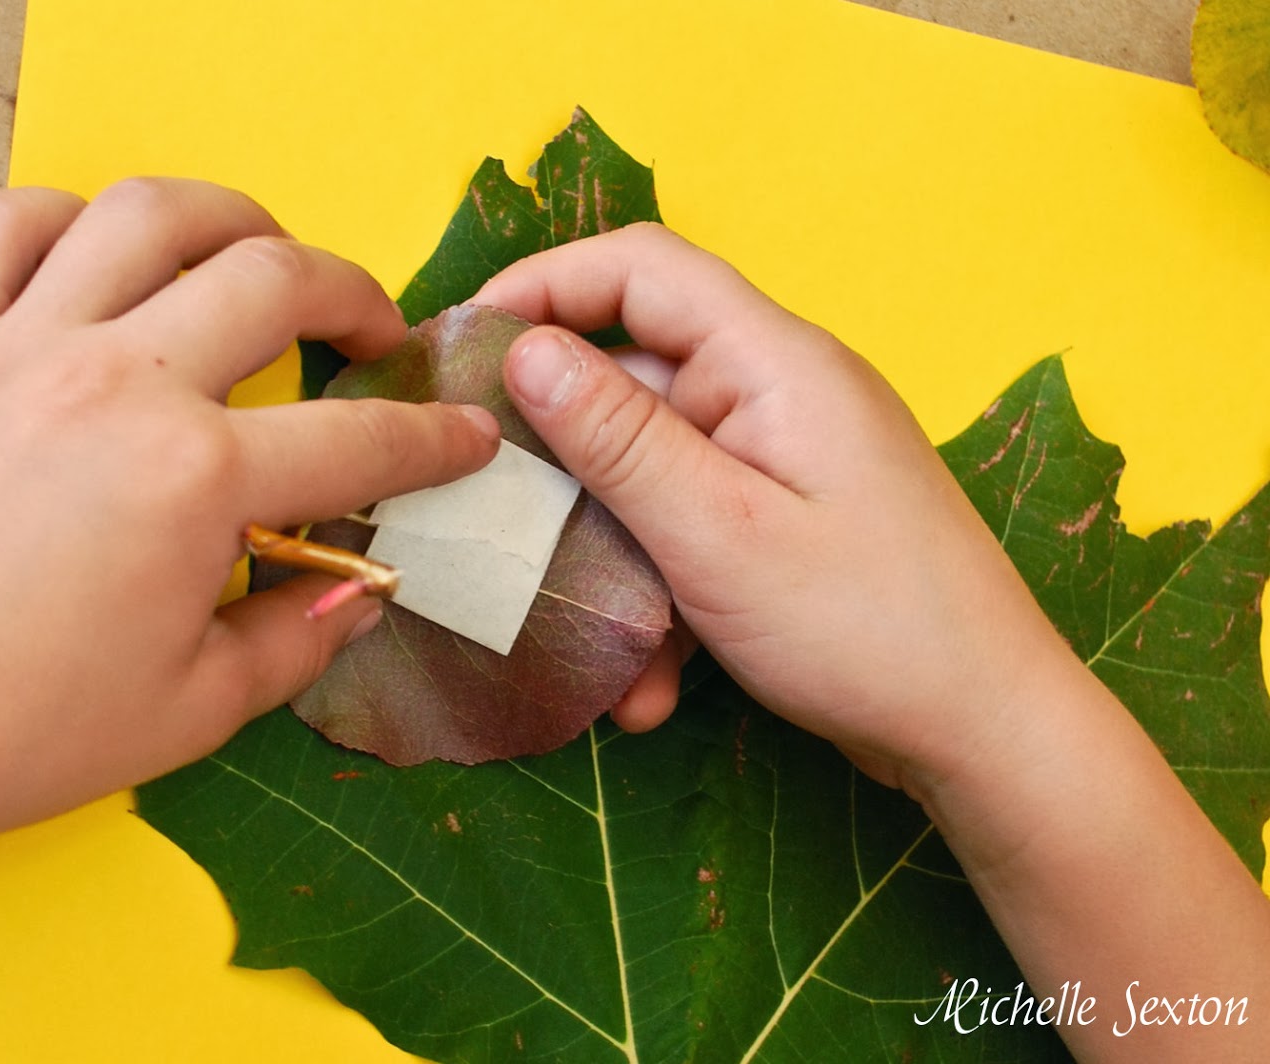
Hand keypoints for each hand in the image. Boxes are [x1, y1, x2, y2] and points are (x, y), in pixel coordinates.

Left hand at [0, 178, 498, 853]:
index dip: (432, 438)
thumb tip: (360, 592)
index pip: (355, 440)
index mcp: (194, 482)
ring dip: (228, 217)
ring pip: (144, 217)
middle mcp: (117, 387)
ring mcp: (17, 351)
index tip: (465, 435)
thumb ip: (295, 638)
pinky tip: (92, 249)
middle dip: (353, 293)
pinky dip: (57, 216)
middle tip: (371, 330)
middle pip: (272, 280)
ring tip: (257, 250)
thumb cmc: (10, 734)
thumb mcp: (191, 709)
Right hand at [476, 223, 1074, 795]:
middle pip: (634, 384)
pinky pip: (693, 532)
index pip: (642, 270)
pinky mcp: (785, 522)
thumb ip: (617, 438)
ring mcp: (783, 460)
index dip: (545, 285)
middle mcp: (776, 393)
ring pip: (653, 477)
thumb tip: (525, 349)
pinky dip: (662, 597)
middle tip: (493, 520)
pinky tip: (652, 685)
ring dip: (611, 559)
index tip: (465, 343)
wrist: (988, 733)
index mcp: (773, 362)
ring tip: (591, 645)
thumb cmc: (865, 625)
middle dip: (564, 466)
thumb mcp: (717, 533)